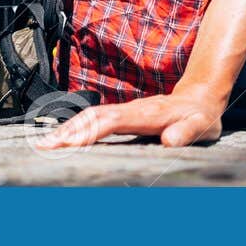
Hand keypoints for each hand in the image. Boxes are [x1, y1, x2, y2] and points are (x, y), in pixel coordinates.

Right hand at [36, 87, 224, 149]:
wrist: (200, 97)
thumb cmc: (199, 116)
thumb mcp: (201, 126)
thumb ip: (187, 132)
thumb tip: (171, 141)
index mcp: (147, 114)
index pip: (113, 121)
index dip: (90, 131)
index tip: (69, 143)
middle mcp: (132, 109)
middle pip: (94, 117)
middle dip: (69, 131)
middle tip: (45, 147)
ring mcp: (126, 111)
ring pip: (91, 116)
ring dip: (68, 129)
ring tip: (45, 144)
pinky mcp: (123, 115)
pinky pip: (95, 120)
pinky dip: (76, 128)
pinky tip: (62, 139)